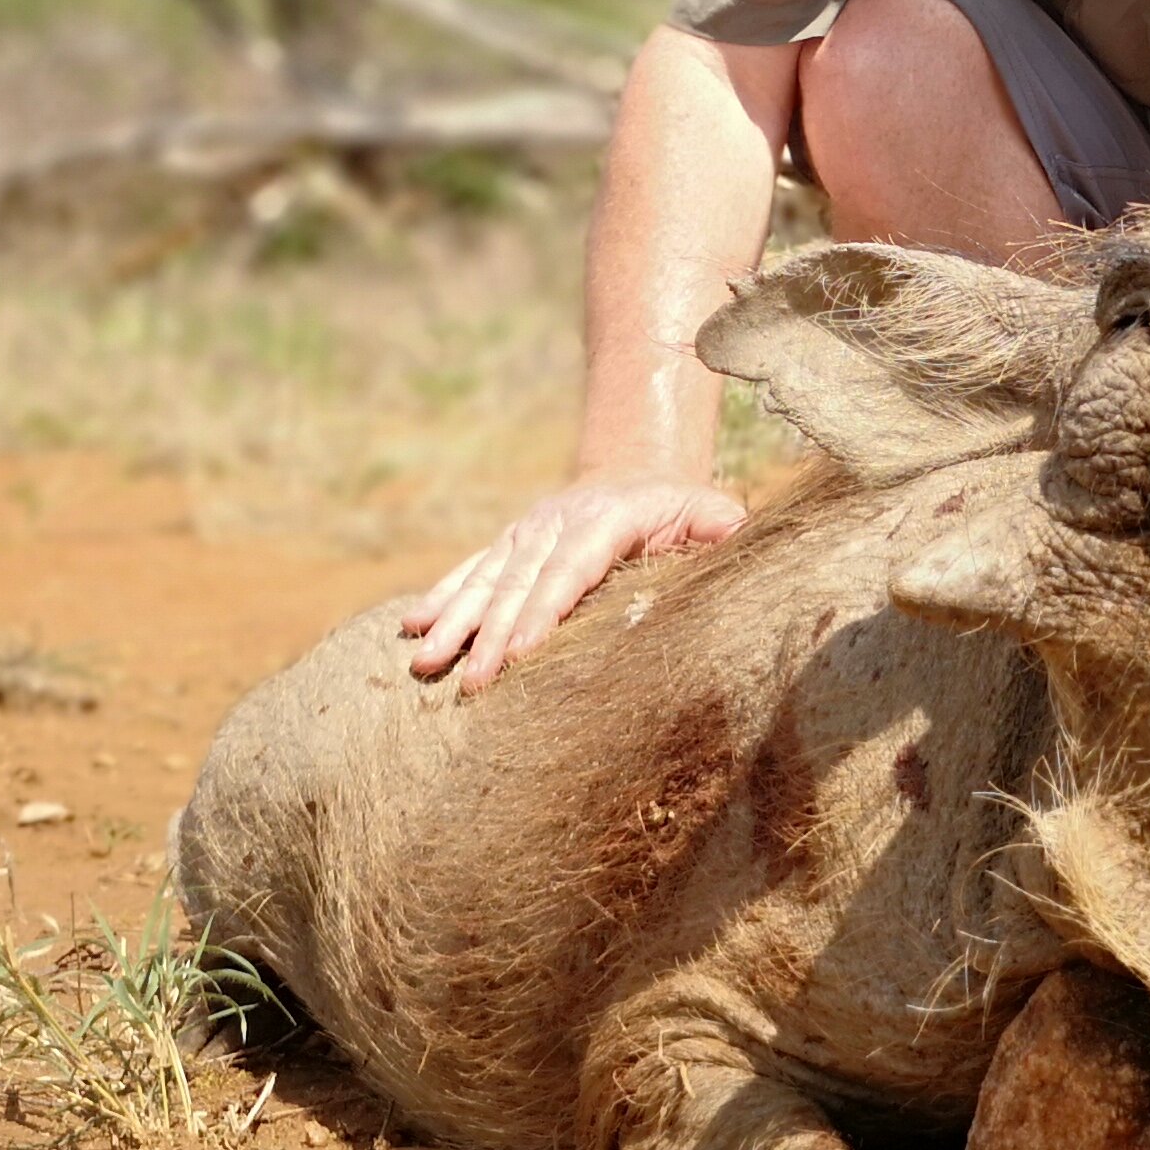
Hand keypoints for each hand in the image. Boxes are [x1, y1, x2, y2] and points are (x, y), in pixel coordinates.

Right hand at [396, 473, 748, 690]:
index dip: (546, 610)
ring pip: (486, 579)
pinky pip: (470, 571)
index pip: (573, 569)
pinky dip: (441, 597)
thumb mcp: (711, 510)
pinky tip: (412, 625)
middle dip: (494, 635)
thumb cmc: (681, 506)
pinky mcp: (509, 543)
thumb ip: (722, 528)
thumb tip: (737, 540)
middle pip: (521, 583)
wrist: (637, 468)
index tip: (523, 652)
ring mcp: (526, 532)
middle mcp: (558, 522)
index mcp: (608, 519)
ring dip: (454, 622)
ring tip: (424, 660)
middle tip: (473, 682)